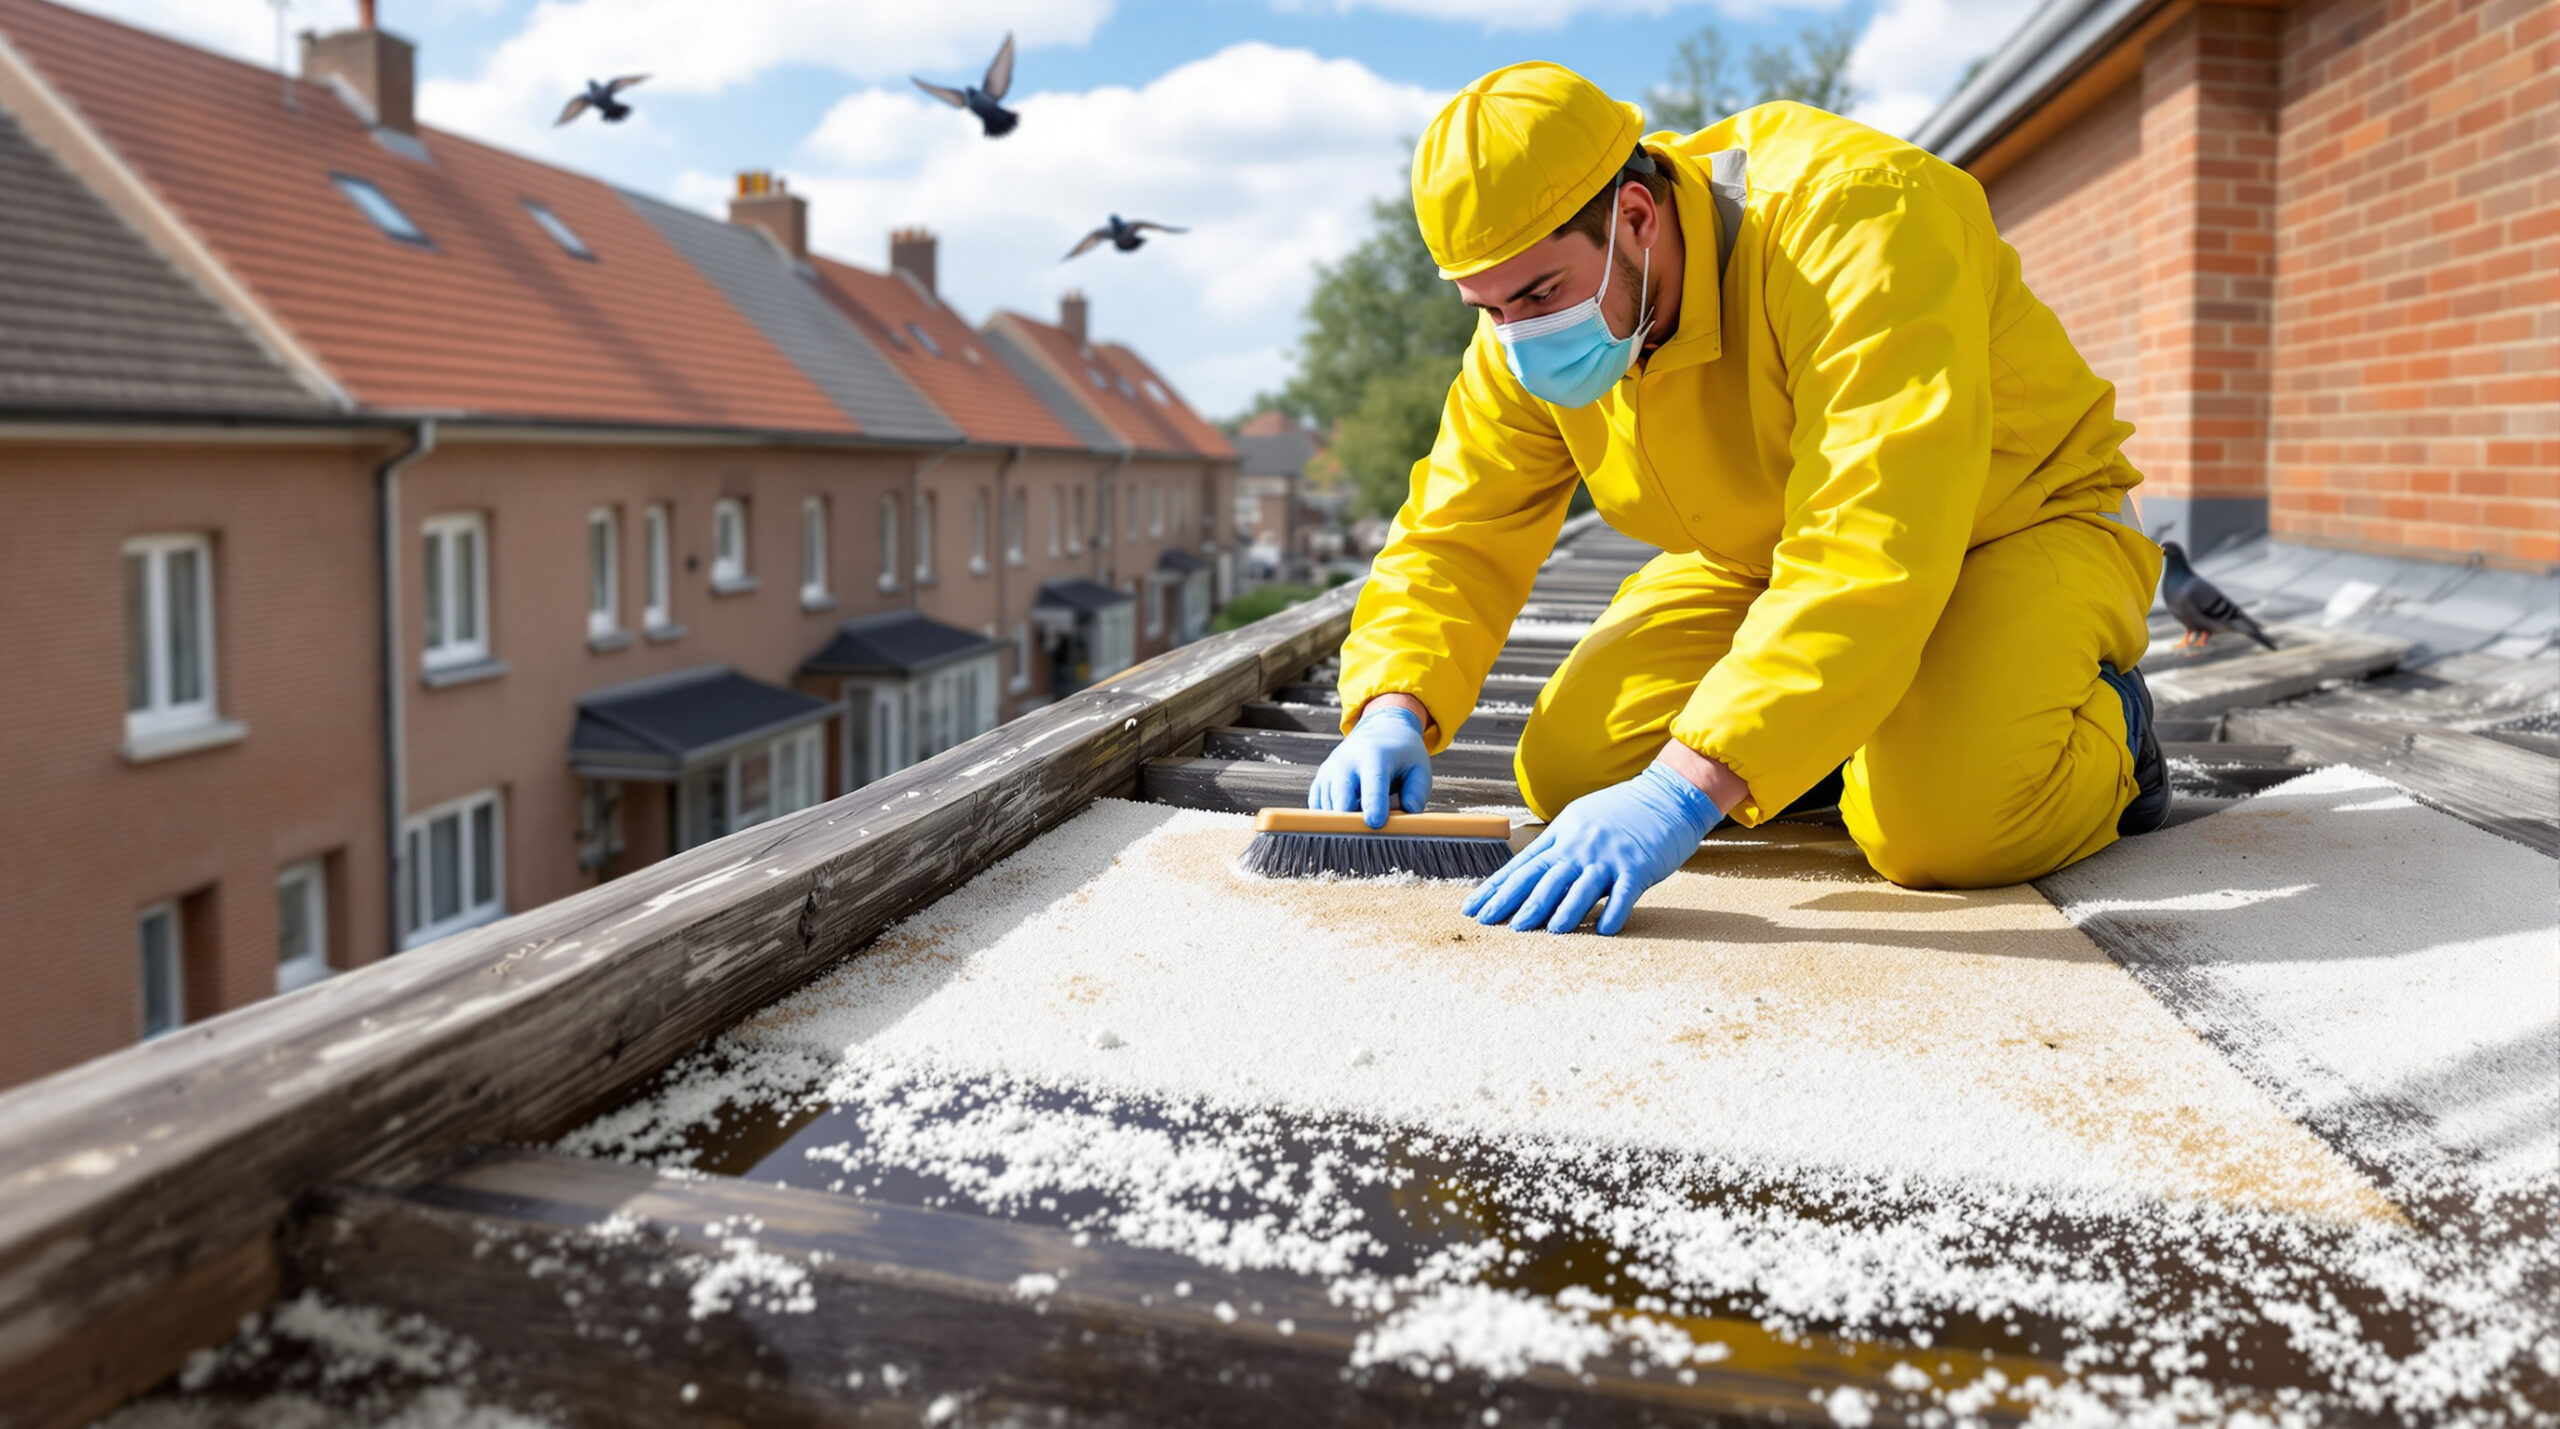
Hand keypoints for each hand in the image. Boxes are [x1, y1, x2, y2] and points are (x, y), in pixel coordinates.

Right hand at [1308, 703, 1431, 827]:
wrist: (1380, 730)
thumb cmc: (1402, 755)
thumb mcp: (1420, 768)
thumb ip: (1417, 793)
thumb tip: (1406, 813)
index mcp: (1374, 756)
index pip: (1372, 783)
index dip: (1373, 805)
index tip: (1375, 823)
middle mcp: (1345, 762)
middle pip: (1341, 800)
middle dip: (1354, 822)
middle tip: (1373, 829)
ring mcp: (1328, 772)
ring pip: (1330, 810)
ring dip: (1349, 819)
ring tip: (1368, 807)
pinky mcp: (1319, 783)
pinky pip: (1321, 810)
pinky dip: (1335, 818)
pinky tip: (1352, 809)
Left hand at [1462, 763, 1721, 934]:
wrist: (1667, 795)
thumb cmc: (1621, 813)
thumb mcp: (1580, 821)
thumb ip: (1557, 846)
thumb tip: (1527, 873)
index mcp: (1563, 835)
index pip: (1522, 866)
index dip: (1495, 889)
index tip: (1472, 910)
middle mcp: (1581, 845)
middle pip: (1544, 877)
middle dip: (1517, 902)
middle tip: (1496, 925)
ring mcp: (1609, 856)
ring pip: (1581, 885)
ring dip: (1564, 910)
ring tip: (1547, 931)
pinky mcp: (1639, 866)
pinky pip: (1625, 892)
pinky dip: (1614, 911)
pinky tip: (1603, 929)